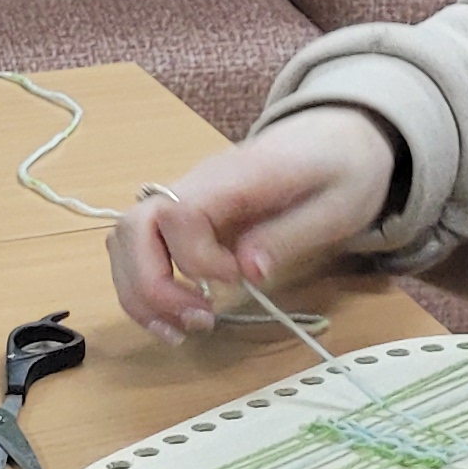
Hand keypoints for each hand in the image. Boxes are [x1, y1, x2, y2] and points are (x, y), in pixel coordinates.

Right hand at [109, 108, 399, 338]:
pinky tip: (176, 317)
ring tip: (182, 330)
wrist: (339, 137)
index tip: (236, 280)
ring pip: (125, 241)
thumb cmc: (342, 169)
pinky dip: (146, 288)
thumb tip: (248, 272)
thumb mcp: (339, 204)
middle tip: (198, 321)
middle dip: (150, 286)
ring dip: (140, 294)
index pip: (179, 212)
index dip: (196, 258)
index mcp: (236, 175)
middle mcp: (197, 184)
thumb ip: (290, 234)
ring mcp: (186, 200)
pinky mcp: (186, 219)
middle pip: (132, 226)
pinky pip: (143, 251)